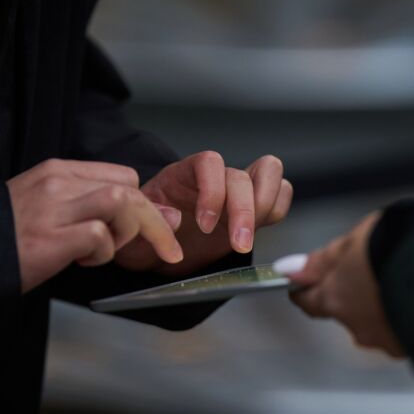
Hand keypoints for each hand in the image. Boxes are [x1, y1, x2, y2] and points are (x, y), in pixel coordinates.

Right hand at [7, 159, 183, 293]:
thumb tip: (165, 217)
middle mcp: (58, 183)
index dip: (142, 204)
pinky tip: (81, 260)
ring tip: (105, 250)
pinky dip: (103, 253)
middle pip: (130, 188)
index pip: (124, 175)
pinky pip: (99, 236)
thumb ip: (98, 208)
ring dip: (128, 232)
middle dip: (153, 222)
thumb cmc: (10, 238)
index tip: (146, 228)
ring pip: (122, 202)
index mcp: (58, 171)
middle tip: (162, 248)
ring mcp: (53, 208)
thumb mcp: (51, 210)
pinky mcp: (50, 237)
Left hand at [116, 151, 292, 275]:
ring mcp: (236, 191)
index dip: (212, 191)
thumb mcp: (133, 233)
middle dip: (244, 210)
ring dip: (266, 205)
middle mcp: (213, 177)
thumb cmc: (142, 238)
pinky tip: (257, 234)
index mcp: (182, 175)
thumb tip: (176, 219)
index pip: (209, 162)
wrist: (153, 251)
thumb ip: (149, 222)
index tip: (204, 225)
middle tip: (237, 243)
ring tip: (248, 238)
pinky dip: (276, 211)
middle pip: (242, 175)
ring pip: (270, 172)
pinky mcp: (252, 209)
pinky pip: (280, 194)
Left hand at [289, 213, 402, 357]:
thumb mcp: (352, 242)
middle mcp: (357, 326)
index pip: (309, 301)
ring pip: (378, 324)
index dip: (306, 290)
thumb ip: (321, 261)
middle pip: (346, 313)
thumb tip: (289, 271)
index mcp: (335, 299)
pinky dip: (410, 318)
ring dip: (385, 309)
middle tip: (372, 272)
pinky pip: (407, 332)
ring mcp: (388, 340)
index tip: (305, 284)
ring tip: (405, 282)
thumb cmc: (397, 248)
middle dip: (355, 297)